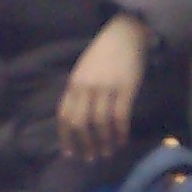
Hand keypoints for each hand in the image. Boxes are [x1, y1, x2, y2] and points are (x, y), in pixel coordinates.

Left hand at [57, 12, 154, 164]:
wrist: (126, 33)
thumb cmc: (104, 54)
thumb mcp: (83, 71)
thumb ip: (78, 92)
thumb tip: (76, 121)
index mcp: (74, 83)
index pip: (64, 116)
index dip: (66, 138)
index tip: (70, 154)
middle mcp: (87, 87)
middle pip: (80, 124)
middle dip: (84, 145)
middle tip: (90, 158)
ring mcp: (106, 87)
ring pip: (100, 124)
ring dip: (104, 142)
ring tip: (108, 152)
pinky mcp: (126, 88)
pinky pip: (120, 117)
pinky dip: (120, 133)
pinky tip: (121, 141)